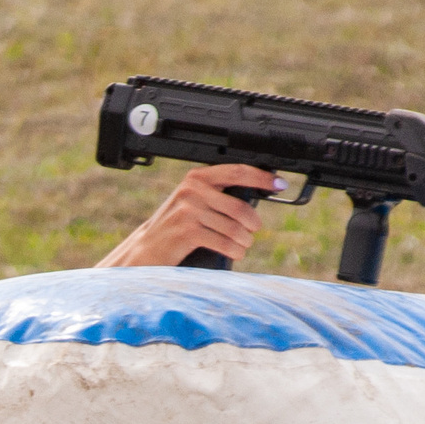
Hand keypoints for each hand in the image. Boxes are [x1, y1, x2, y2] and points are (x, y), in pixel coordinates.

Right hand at [97, 164, 284, 267]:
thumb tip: (255, 192)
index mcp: (196, 178)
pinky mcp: (188, 232)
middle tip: (252, 231)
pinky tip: (235, 252)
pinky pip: (225, 241)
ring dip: (244, 240)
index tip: (278, 184)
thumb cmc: (174, 229)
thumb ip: (217, 195)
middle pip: (240, 205)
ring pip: (235, 227)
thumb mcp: (193, 203)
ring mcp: (189, 211)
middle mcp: (192, 191)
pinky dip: (235, 250)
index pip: (237, 171)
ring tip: (242, 245)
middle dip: (252, 223)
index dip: (262, 177)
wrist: (146, 250)